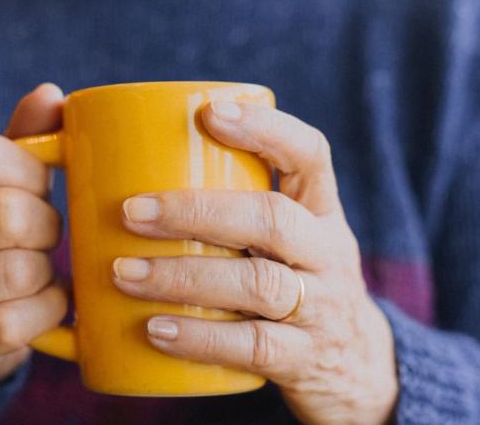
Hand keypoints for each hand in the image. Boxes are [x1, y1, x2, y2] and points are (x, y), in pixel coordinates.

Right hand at [0, 84, 67, 389]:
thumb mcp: (2, 185)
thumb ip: (25, 140)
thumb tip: (52, 95)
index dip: (28, 168)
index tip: (41, 185)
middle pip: (7, 215)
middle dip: (47, 226)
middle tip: (47, 236)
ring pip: (15, 271)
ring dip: (47, 272)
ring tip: (42, 270)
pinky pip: (12, 323)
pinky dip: (46, 311)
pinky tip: (45, 304)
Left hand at [113, 101, 397, 423]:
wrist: (356, 366)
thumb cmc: (291, 282)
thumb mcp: (286, 239)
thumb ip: (232, 207)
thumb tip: (123, 171)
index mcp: (320, 211)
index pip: (310, 155)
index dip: (265, 129)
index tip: (208, 113)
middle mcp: (328, 253)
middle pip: (271, 220)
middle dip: (195, 211)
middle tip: (130, 211)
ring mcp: (321, 308)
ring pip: (258, 284)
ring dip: (183, 276)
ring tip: (124, 272)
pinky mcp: (304, 359)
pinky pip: (253, 347)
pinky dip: (200, 338)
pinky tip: (155, 329)